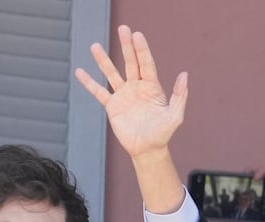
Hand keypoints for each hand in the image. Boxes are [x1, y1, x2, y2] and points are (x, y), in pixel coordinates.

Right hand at [76, 26, 187, 160]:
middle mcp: (137, 87)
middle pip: (130, 62)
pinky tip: (80, 72)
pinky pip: (99, 92)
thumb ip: (179, 95)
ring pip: (112, 74)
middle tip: (123, 29)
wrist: (147, 150)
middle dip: (126, 46)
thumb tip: (184, 74)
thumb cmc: (163, 133)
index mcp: (152, 86)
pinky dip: (89, 83)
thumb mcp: (175, 115)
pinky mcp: (112, 106)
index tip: (136, 35)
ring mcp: (123, 95)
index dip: (141, 50)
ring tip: (94, 46)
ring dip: (103, 60)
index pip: (146, 64)